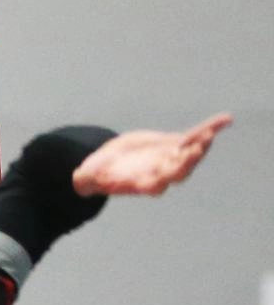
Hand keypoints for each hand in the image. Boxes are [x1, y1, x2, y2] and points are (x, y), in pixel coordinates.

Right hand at [72, 114, 230, 196]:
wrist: (113, 164)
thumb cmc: (98, 173)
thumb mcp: (90, 175)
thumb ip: (88, 177)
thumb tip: (80, 179)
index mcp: (142, 183)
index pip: (156, 184)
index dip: (163, 178)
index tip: (168, 174)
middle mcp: (162, 174)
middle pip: (179, 170)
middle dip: (189, 160)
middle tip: (198, 147)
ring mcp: (172, 160)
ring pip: (191, 153)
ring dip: (203, 143)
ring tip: (212, 131)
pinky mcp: (176, 145)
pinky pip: (195, 137)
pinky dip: (210, 128)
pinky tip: (225, 119)